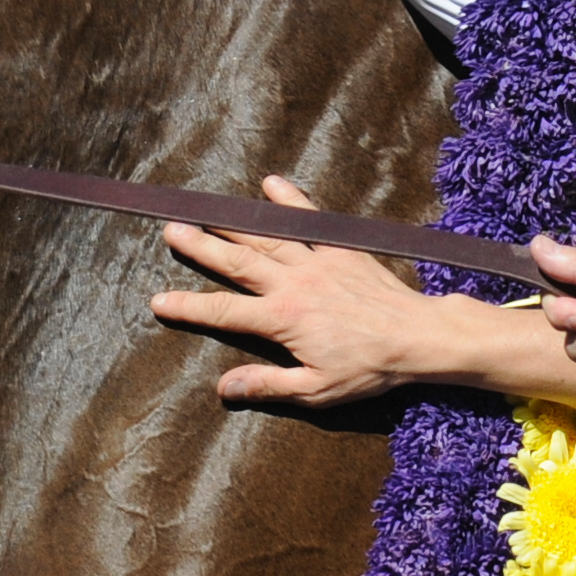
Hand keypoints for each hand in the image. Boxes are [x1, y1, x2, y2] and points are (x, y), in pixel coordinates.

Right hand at [155, 177, 448, 406]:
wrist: (417, 336)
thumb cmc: (368, 368)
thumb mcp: (316, 390)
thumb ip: (268, 384)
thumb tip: (224, 388)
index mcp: (283, 320)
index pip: (225, 312)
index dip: (189, 306)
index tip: (158, 300)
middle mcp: (294, 284)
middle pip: (237, 262)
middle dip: (202, 247)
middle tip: (172, 231)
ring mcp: (317, 261)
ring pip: (266, 238)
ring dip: (233, 224)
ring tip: (204, 210)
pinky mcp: (341, 249)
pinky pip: (311, 220)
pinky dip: (290, 201)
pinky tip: (270, 184)